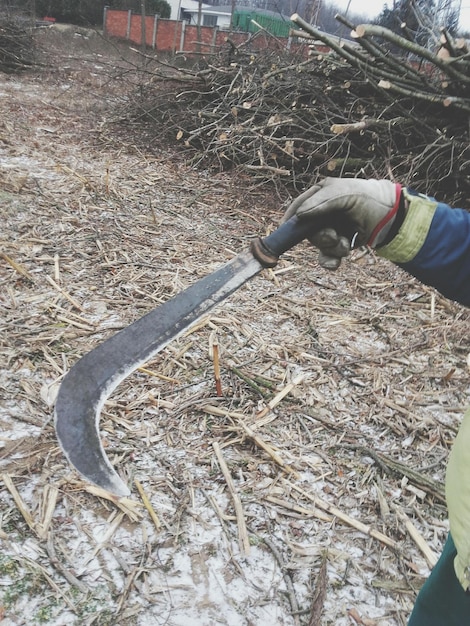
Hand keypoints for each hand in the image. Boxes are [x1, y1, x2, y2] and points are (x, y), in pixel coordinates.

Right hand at [283, 177, 401, 269]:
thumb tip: (299, 215)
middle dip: (321, 238)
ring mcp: (330, 230)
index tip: (286, 231)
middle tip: (334, 236)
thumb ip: (321, 202)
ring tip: (346, 243)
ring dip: (331, 248)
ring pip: (318, 246)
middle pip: (307, 232)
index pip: (298, 209)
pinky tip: (338, 262)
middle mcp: (323, 214)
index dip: (291, 221)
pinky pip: (325, 258)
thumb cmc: (369, 200)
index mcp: (320, 196)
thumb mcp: (345, 195)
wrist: (392, 218)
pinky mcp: (339, 245)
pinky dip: (330, 261)